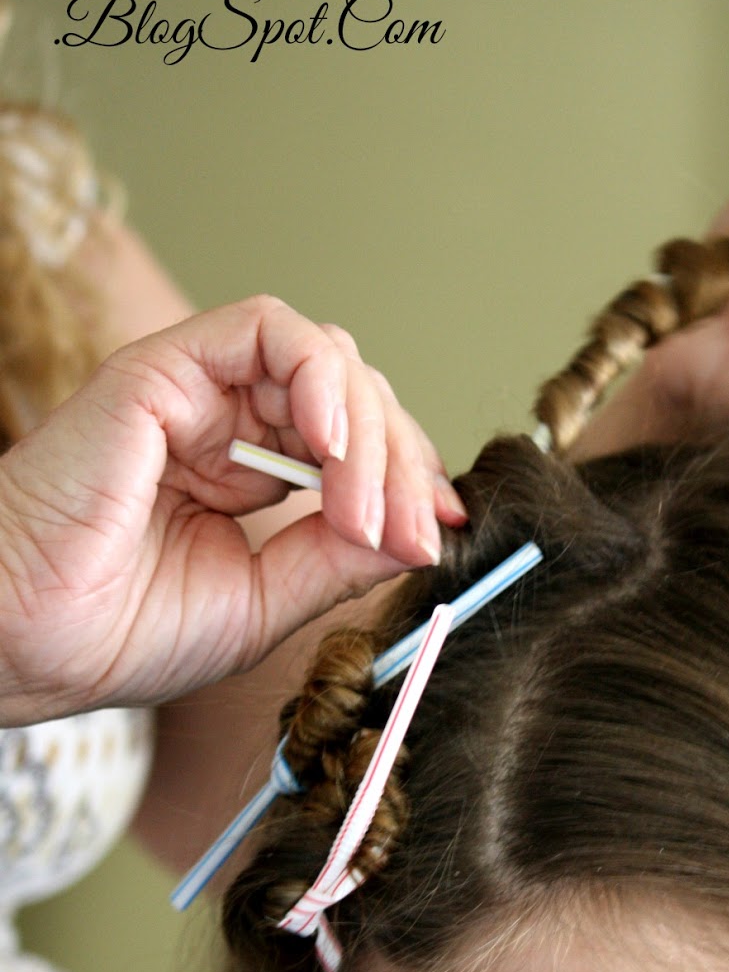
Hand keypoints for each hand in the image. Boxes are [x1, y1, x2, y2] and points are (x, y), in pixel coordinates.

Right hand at [0, 296, 465, 722]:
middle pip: (355, 397)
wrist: (28, 641)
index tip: (444, 528)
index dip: (409, 477)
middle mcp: (228, 425)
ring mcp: (198, 393)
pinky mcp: (166, 368)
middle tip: (417, 529)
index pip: (355, 445)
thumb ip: (339, 557)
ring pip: (327, 359)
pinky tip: (333, 446)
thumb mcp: (265, 602)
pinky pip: (269, 330)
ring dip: (368, 433)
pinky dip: (321, 375)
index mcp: (248, 477)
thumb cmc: (120, 632)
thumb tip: (421, 528)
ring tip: (366, 511)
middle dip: (402, 462)